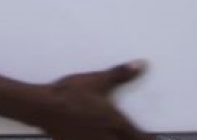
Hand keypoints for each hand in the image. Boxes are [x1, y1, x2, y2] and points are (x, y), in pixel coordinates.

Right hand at [34, 61, 149, 139]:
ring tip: (113, 137)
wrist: (45, 106)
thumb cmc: (71, 94)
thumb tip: (141, 65)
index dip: (148, 139)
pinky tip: (90, 138)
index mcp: (116, 123)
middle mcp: (107, 137)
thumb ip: (120, 75)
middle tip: (134, 137)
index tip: (151, 138)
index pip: (139, 138)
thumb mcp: (97, 81)